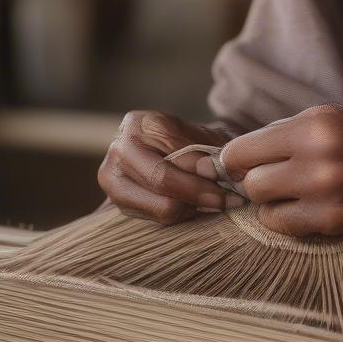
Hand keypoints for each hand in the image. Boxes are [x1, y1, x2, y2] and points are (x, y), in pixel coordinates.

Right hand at [98, 110, 244, 223]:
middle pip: (163, 180)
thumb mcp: (200, 134)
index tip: (230, 180)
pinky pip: (157, 217)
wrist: (161, 149)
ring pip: (161, 205)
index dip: (203, 168)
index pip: (175, 150)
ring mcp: (112, 177)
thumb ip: (207, 149)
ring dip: (193, 206)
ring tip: (214, 200)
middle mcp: (120, 148)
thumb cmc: (186, 140)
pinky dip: (182, 213)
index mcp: (141, 123)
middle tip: (227, 200)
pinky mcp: (117, 202)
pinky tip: (195, 204)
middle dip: (200, 192)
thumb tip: (212, 169)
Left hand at [210, 103, 342, 236]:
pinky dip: (289, 222)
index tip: (244, 168)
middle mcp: (317, 150)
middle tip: (276, 182)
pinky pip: (282, 226)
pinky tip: (311, 211)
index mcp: (317, 120)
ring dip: (272, 204)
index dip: (237, 161)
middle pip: (247, 178)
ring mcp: (324, 187)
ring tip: (297, 196)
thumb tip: (238, 153)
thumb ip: (292, 133)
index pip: (242, 147)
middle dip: (256, 183)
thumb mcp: (340, 122)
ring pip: (261, 204)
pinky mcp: (333, 219)